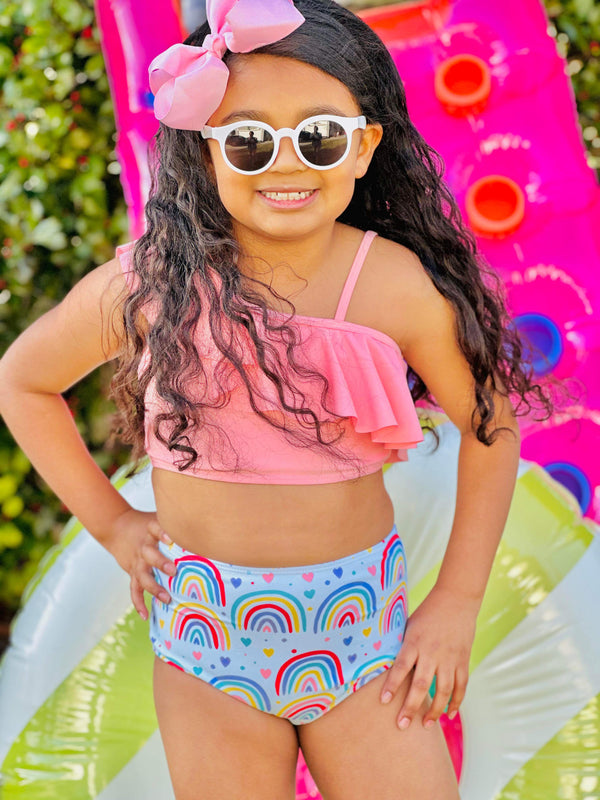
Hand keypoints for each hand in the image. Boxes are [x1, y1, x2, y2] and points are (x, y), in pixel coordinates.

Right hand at [106, 508, 176, 619]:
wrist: (117, 528)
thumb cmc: (146, 524)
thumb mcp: (158, 517)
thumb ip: (177, 521)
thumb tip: (206, 523)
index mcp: (150, 530)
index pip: (155, 528)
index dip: (162, 532)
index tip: (171, 538)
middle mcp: (143, 547)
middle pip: (149, 554)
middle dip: (160, 563)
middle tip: (173, 570)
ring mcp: (137, 561)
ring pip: (143, 575)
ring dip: (154, 587)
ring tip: (167, 598)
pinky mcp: (133, 572)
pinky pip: (134, 589)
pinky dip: (139, 603)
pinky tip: (145, 615)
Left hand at [379, 584, 479, 728]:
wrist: (456, 600)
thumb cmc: (427, 612)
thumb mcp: (409, 625)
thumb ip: (401, 645)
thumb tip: (383, 662)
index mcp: (415, 641)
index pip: (401, 666)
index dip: (392, 684)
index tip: (384, 701)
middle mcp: (432, 652)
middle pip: (421, 684)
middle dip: (411, 706)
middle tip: (402, 725)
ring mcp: (449, 658)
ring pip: (443, 690)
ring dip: (435, 710)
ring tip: (425, 725)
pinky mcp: (463, 660)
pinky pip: (461, 686)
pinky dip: (456, 702)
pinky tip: (449, 714)